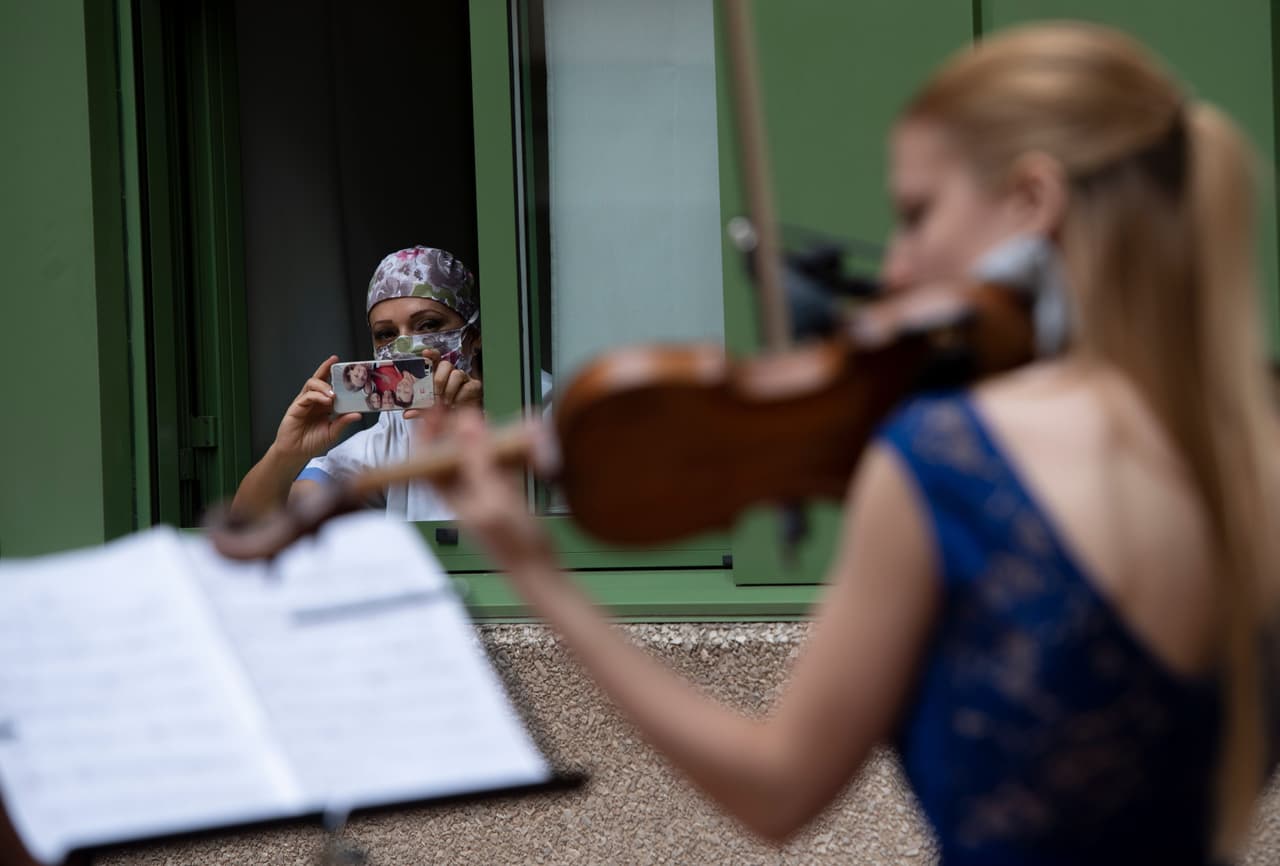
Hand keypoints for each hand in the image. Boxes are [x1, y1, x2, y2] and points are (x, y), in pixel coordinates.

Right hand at [271, 356, 360, 460]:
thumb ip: (344, 422)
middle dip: (326, 368)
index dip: (336, 377)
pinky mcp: (296, 407)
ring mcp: (304, 402)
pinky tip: (326, 400)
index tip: (346, 369)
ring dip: (324, 386)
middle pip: (319, 379)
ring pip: (312, 384)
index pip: (331, 386)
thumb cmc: (312, 443)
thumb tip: (358, 414)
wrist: (296, 453)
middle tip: (335, 362)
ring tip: (333, 394)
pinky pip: (307, 396)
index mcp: (324, 405)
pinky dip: (317, 396)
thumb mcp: (333, 432)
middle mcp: (314, 401)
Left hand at [405, 348, 481, 417]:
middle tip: (436, 395)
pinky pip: (468, 386)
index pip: (435, 358)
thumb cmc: (446, 410)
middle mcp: (450, 373)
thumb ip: (419, 410)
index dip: (431, 354)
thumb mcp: (430, 410)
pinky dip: (461, 396)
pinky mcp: (474, 386)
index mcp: (438, 374)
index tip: (425, 353)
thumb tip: (407, 414)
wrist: (463, 419)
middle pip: (446, 364)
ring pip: (457, 374)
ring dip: (450, 390)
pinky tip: (456, 404)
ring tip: (446, 403)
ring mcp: (463, 378)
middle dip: (439, 380)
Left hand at [423, 407, 556, 575]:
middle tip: (467, 413)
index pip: (426, 461)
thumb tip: (466, 426)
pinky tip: (513, 444)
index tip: (436, 412)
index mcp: (451, 496)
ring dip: (480, 441)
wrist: (537, 567)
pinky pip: (496, 467)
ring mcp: (483, 494)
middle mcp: (463, 493)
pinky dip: (502, 453)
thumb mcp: (492, 496)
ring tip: (488, 424)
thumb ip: (478, 461)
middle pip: (449, 457)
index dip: (426, 435)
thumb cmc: (512, 542)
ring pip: (474, 460)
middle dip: (455, 433)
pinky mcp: (503, 496)